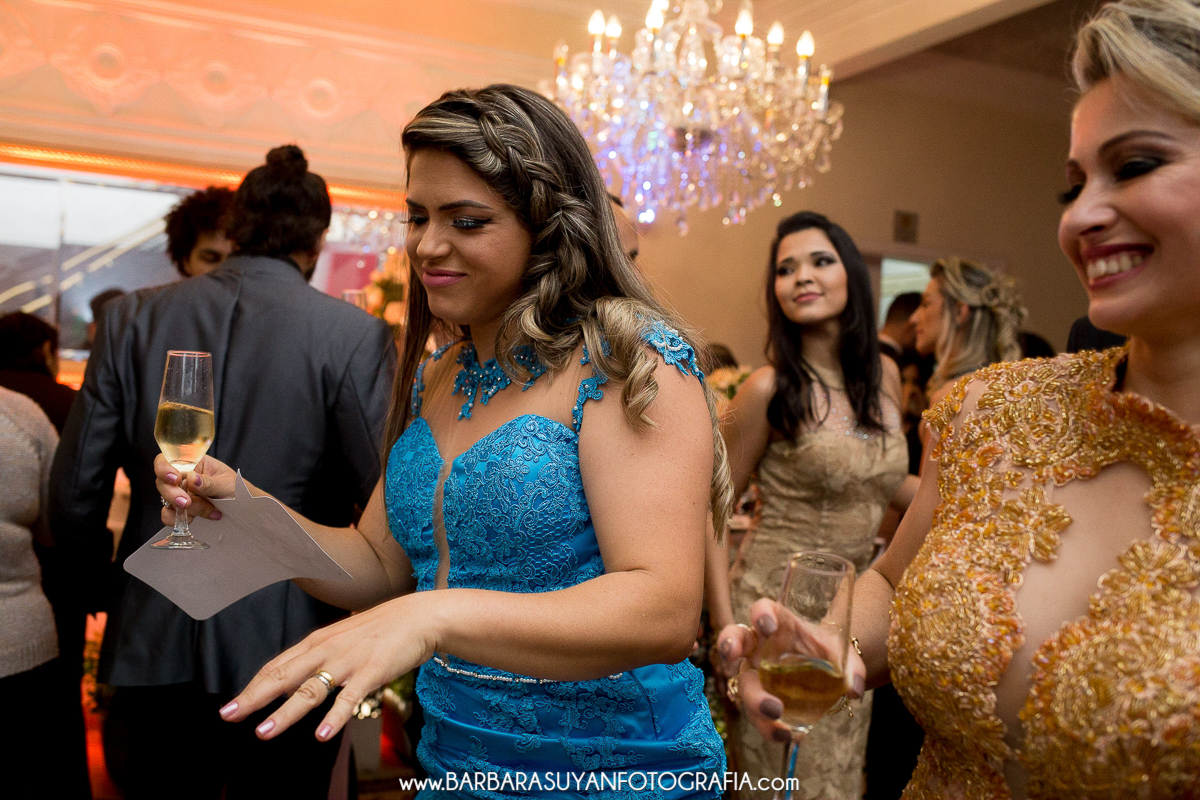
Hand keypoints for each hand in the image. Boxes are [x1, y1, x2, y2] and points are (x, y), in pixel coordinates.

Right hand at [154, 454, 236, 525]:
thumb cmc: (236, 489)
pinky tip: (197, 519)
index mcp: (193, 463)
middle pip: (162, 482)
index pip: (167, 460)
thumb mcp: (227, 483)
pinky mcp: (180, 511)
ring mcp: (180, 495)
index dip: (164, 468)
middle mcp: (182, 478)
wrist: (243, 509)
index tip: (175, 479)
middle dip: (173, 494)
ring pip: (166, 500)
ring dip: (182, 509)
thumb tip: (191, 478)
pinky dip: (178, 520)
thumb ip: (209, 482)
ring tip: (208, 511)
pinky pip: (168, 515)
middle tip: (188, 502)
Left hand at [218, 593, 438, 740]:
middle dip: (254, 698)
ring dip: (285, 713)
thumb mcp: (343, 637)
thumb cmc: (381, 629)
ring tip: (264, 732)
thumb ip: (319, 657)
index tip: (230, 706)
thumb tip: (294, 680)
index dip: (252, 686)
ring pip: (310, 690)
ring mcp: (349, 661)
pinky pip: (350, 698)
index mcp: (318, 642)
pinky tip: (322, 735)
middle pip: (284, 676)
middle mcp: (327, 650)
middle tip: (229, 715)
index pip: (277, 666)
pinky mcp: (372, 672)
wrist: (418, 616)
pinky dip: (334, 718)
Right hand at [715, 598, 865, 742]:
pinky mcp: (759, 698)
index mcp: (781, 624)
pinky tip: (786, 734)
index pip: (764, 609)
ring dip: (753, 699)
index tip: (768, 625)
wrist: (828, 674)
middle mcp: (760, 646)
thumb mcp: (845, 656)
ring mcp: (756, 673)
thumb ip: (852, 668)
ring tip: (776, 714)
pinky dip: (767, 726)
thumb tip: (854, 688)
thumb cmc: (829, 654)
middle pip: (736, 639)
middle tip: (733, 657)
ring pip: (743, 683)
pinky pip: (755, 713)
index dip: (760, 614)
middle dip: (729, 644)